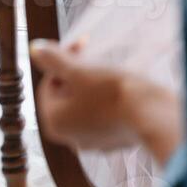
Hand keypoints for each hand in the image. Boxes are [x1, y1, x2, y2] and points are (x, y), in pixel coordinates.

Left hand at [30, 38, 184, 164]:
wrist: (152, 116)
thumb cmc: (113, 93)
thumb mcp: (81, 71)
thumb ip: (55, 60)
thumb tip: (35, 49)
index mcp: (53, 122)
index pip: (49, 84)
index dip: (64, 60)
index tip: (83, 44)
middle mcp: (68, 138)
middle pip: (66, 98)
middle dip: (79, 76)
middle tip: (97, 61)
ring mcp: (91, 142)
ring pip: (86, 108)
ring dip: (94, 89)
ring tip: (111, 76)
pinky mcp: (112, 142)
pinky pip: (103, 118)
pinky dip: (108, 104)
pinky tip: (122, 94)